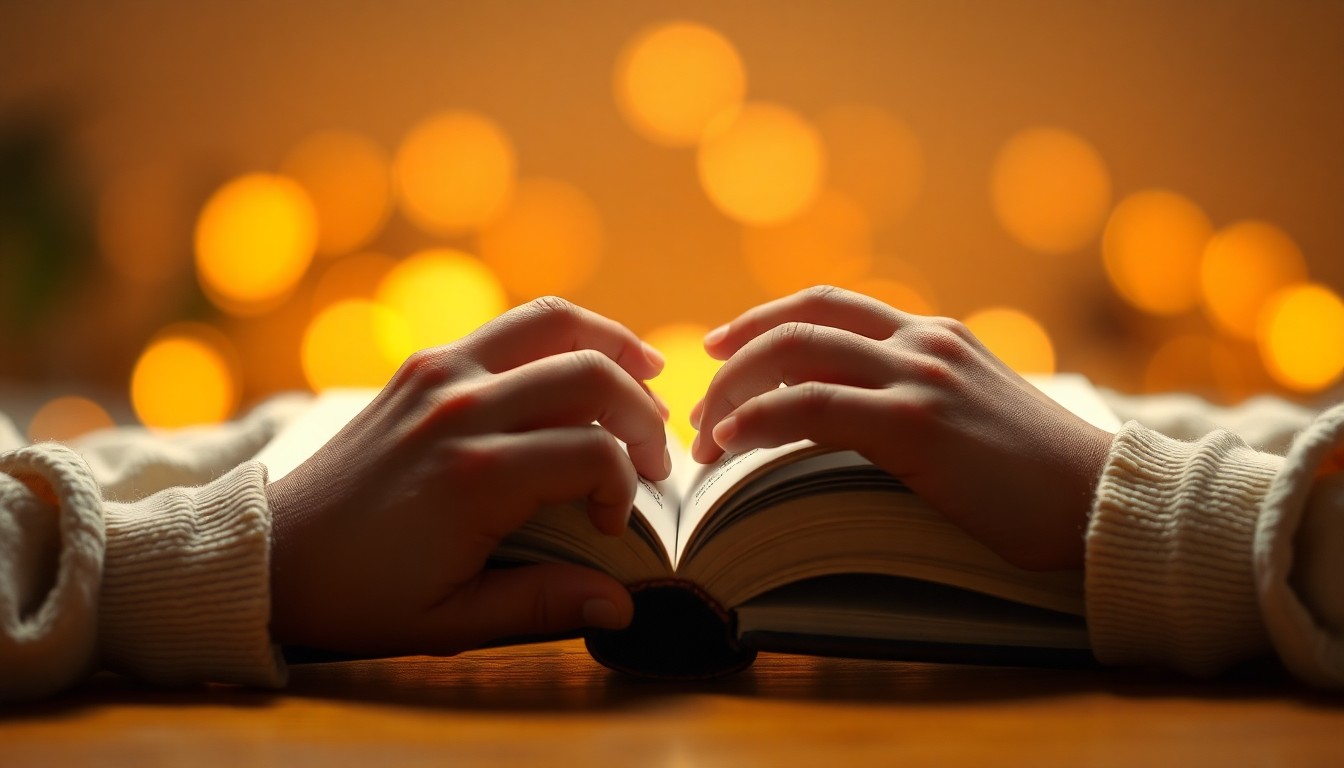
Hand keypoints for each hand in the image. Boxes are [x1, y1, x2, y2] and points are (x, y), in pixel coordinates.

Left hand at [266, 297, 669, 654]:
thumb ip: (543, 606)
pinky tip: (579, 366)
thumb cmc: (360, 596)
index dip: (625, 488)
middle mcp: (461, 410)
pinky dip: (558, 337)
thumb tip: (625, 605)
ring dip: (611, 342)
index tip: (611, 525)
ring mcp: (438, 376)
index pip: (594, 453)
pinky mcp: (422, 365)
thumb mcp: (451, 621)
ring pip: (551, 322)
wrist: (271, 554)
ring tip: (650, 372)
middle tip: (655, 455)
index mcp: (475, 477)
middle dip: (641, 411)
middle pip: (589, 373)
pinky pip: (508, 328)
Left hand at [691, 286, 1112, 570]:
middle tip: (701, 394)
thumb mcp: (975, 414)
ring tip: (705, 434)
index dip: (765, 319)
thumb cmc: (1038, 478)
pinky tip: (732, 443)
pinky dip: (759, 419)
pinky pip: (812, 406)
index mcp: (935, 335)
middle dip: (736, 353)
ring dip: (735, 390)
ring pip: (796, 353)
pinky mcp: (916, 424)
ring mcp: (919, 376)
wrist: (1103, 501)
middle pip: (800, 320)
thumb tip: (857, 419)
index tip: (723, 346)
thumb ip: (921, 398)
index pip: (829, 304)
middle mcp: (923, 341)